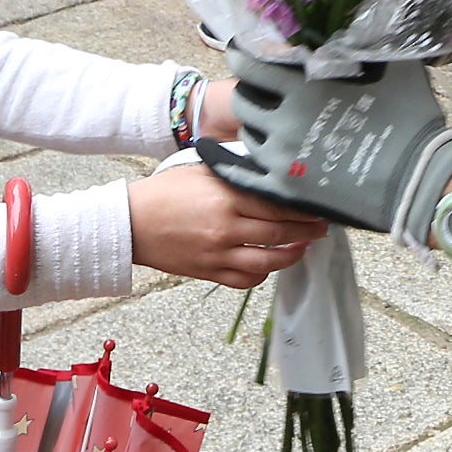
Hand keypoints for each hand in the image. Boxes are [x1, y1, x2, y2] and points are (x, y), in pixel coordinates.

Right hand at [126, 164, 325, 288]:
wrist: (130, 222)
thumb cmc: (164, 193)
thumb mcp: (203, 172)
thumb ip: (236, 174)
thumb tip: (270, 175)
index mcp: (226, 198)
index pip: (279, 206)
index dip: (304, 209)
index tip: (319, 207)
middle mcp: (226, 228)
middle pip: (281, 234)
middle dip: (308, 232)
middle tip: (322, 227)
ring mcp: (218, 254)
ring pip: (269, 262)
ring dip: (293, 255)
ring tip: (303, 246)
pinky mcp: (209, 272)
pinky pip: (246, 279)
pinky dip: (263, 274)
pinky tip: (270, 264)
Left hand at [196, 49, 451, 237]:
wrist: (421, 180)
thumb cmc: (412, 119)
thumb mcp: (391, 66)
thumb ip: (363, 41)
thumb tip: (353, 16)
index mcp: (304, 86)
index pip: (252, 63)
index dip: (243, 54)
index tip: (242, 50)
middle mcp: (284, 120)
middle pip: (245, 99)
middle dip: (249, 90)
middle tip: (262, 89)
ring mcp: (281, 157)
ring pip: (248, 134)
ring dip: (254, 124)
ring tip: (270, 121)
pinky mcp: (284, 189)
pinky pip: (241, 175)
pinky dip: (224, 162)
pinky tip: (212, 153)